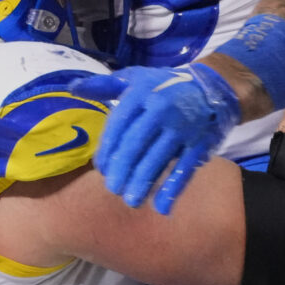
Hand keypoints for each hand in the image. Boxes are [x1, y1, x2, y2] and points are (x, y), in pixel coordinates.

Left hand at [71, 64, 239, 213]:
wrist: (213, 86)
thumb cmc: (164, 85)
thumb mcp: (135, 78)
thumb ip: (104, 85)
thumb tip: (71, 88)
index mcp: (141, 93)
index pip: (118, 125)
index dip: (107, 150)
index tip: (101, 170)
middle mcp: (161, 109)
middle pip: (135, 144)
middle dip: (122, 169)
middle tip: (113, 190)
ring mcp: (182, 127)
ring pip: (158, 158)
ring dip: (143, 182)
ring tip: (131, 201)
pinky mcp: (200, 142)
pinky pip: (184, 168)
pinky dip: (173, 188)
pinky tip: (162, 207)